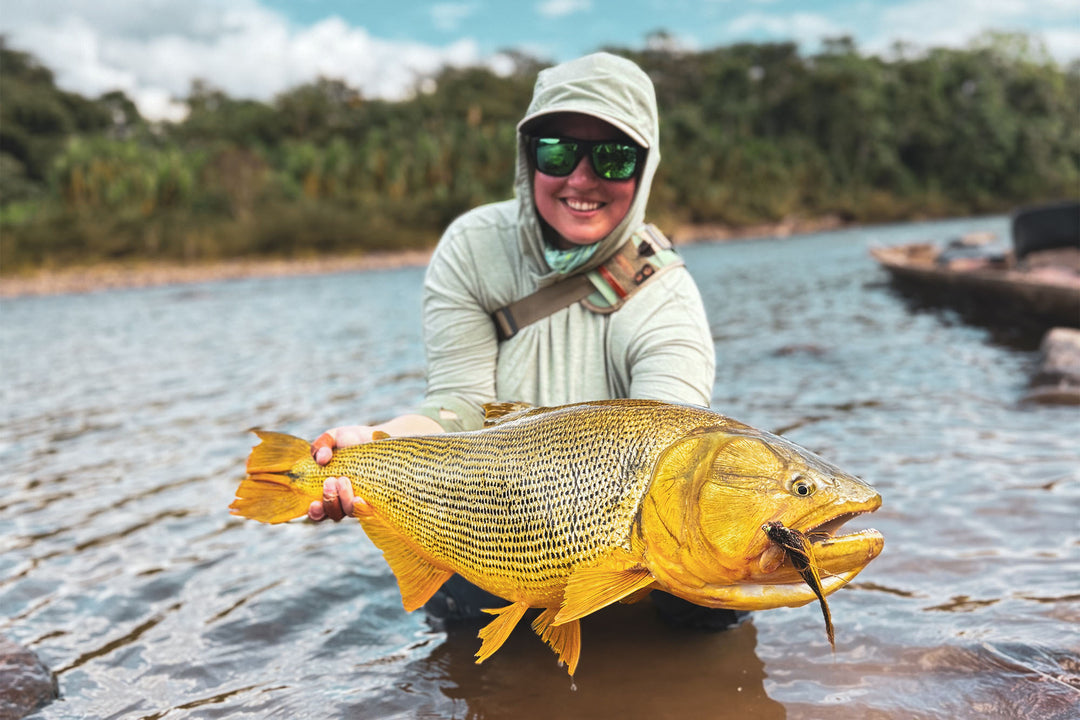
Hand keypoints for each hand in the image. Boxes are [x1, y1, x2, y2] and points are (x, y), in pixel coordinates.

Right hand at [306, 414, 441, 522]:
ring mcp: (360, 499)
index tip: (314, 504)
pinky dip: (363, 507)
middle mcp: (343, 500)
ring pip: (350, 511)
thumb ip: (320, 445)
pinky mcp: (376, 497)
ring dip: (344, 500)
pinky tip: (360, 498)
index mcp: (328, 490)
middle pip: (334, 513)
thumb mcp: (332, 437)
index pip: (319, 511)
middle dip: (329, 500)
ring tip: (344, 480)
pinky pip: (370, 509)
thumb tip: (321, 459)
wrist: (377, 437)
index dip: (315, 512)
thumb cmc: (351, 440)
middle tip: (331, 481)